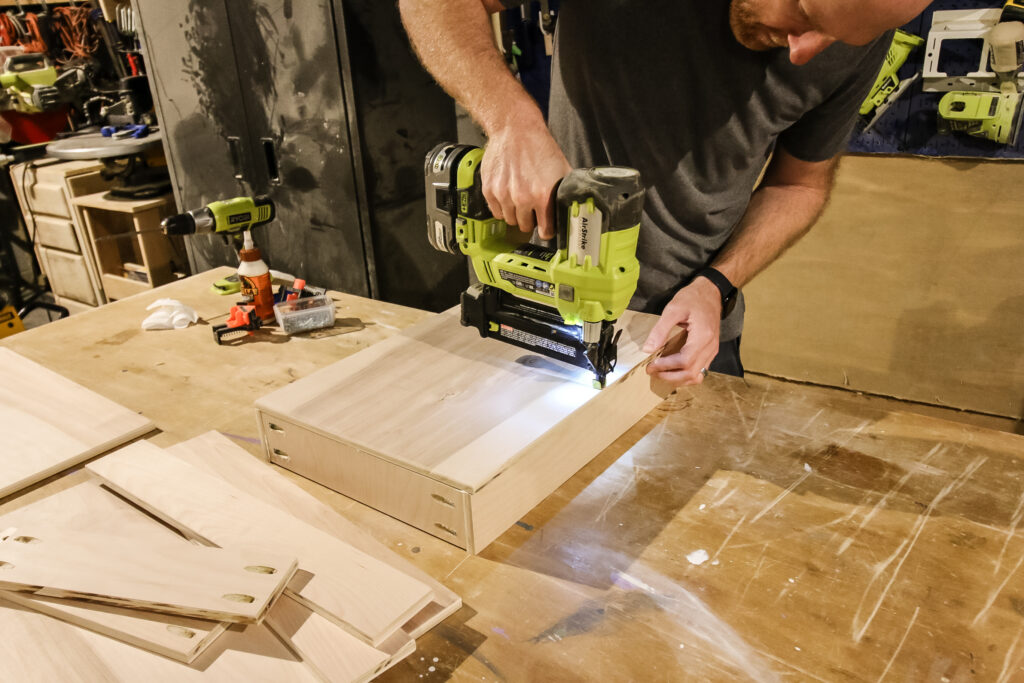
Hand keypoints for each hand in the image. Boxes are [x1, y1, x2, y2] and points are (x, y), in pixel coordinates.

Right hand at [481, 122, 570, 238]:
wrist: (515, 129)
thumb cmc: (539, 147)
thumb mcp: (562, 169)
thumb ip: (566, 191)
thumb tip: (574, 207)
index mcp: (543, 195)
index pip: (545, 231)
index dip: (547, 229)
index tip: (546, 226)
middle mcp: (522, 198)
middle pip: (525, 227)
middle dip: (530, 220)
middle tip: (532, 208)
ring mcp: (503, 195)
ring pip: (509, 220)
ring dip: (514, 214)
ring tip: (519, 199)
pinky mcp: (489, 190)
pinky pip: (495, 211)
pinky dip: (501, 207)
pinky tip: (507, 195)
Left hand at [641, 277, 721, 385]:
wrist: (711, 292)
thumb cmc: (693, 298)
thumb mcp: (673, 309)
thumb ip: (660, 330)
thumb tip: (648, 349)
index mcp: (703, 336)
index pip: (684, 361)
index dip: (666, 366)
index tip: (651, 365)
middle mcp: (710, 347)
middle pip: (691, 373)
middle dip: (669, 376)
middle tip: (652, 371)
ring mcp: (712, 350)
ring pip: (697, 375)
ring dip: (678, 378)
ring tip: (661, 372)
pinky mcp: (711, 351)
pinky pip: (700, 370)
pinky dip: (686, 374)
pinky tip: (673, 369)